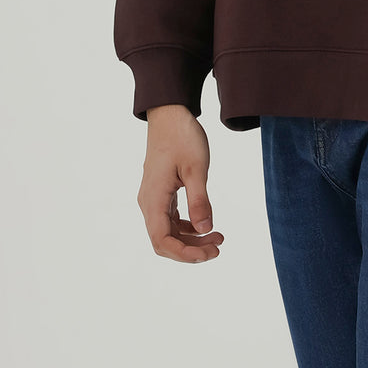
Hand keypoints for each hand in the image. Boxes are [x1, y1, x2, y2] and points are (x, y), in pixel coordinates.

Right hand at [137, 104, 224, 262]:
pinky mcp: (160, 192)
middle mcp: (148, 202)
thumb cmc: (182, 136)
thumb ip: (200, 200)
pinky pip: (170, 219)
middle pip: (164, 241)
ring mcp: (153, 198)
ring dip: (191, 239)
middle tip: (218, 248)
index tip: (210, 253)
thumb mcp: (196, 168)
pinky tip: (204, 224)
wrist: (170, 114)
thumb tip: (205, 229)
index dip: (185, 254)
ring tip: (218, 237)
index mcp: (153, 199)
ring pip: (167, 232)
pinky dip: (187, 227)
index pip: (162, 240)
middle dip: (190, 250)